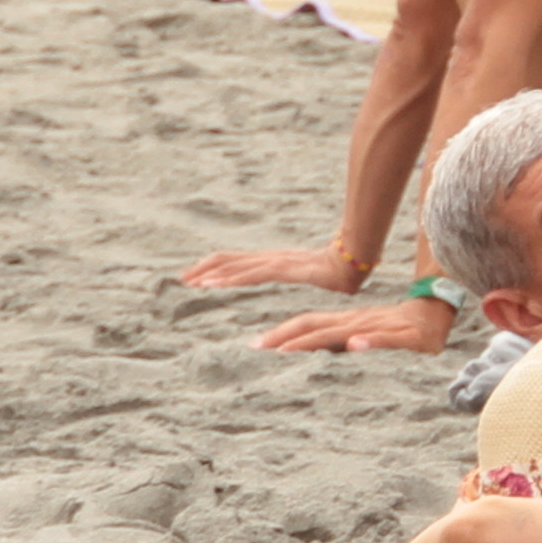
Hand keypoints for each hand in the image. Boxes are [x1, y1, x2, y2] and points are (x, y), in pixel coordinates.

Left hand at [178, 242, 356, 291]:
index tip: (198, 276)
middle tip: (183, 278)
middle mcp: (273, 258)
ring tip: (191, 282)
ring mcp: (278, 261)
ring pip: (237, 265)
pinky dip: (231, 278)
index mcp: (277, 260)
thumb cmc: (341, 271)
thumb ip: (305, 273)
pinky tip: (215, 284)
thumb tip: (306, 272)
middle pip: (232, 260)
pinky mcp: (285, 268)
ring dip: (212, 274)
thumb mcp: (315, 274)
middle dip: (206, 268)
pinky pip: (252, 274)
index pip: (240, 261)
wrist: (358, 262)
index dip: (218, 266)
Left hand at [256, 297, 460, 355]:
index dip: (282, 333)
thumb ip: (340, 342)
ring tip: (288, 348)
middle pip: (316, 326)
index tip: (255, 343)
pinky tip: (356, 344)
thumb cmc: (399, 329)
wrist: (438, 315)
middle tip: (256, 345)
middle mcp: (357, 322)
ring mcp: (378, 327)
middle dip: (285, 335)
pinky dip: (370, 341)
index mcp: (347, 322)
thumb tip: (312, 352)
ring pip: (342, 332)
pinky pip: (385, 338)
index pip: (309, 324)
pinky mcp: (404, 336)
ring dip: (314, 340)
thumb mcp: (365, 336)